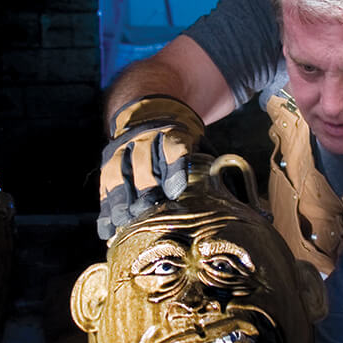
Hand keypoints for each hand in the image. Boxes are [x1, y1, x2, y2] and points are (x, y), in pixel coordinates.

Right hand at [97, 95, 204, 239]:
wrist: (149, 112)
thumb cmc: (180, 142)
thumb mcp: (198, 143)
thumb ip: (211, 169)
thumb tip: (239, 203)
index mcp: (172, 132)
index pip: (173, 149)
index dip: (174, 169)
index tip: (176, 191)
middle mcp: (145, 138)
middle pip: (144, 166)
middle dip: (146, 191)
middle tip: (148, 215)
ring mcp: (123, 149)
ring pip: (119, 175)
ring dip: (121, 202)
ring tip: (125, 227)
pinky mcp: (108, 161)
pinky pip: (104, 185)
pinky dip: (105, 209)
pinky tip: (107, 230)